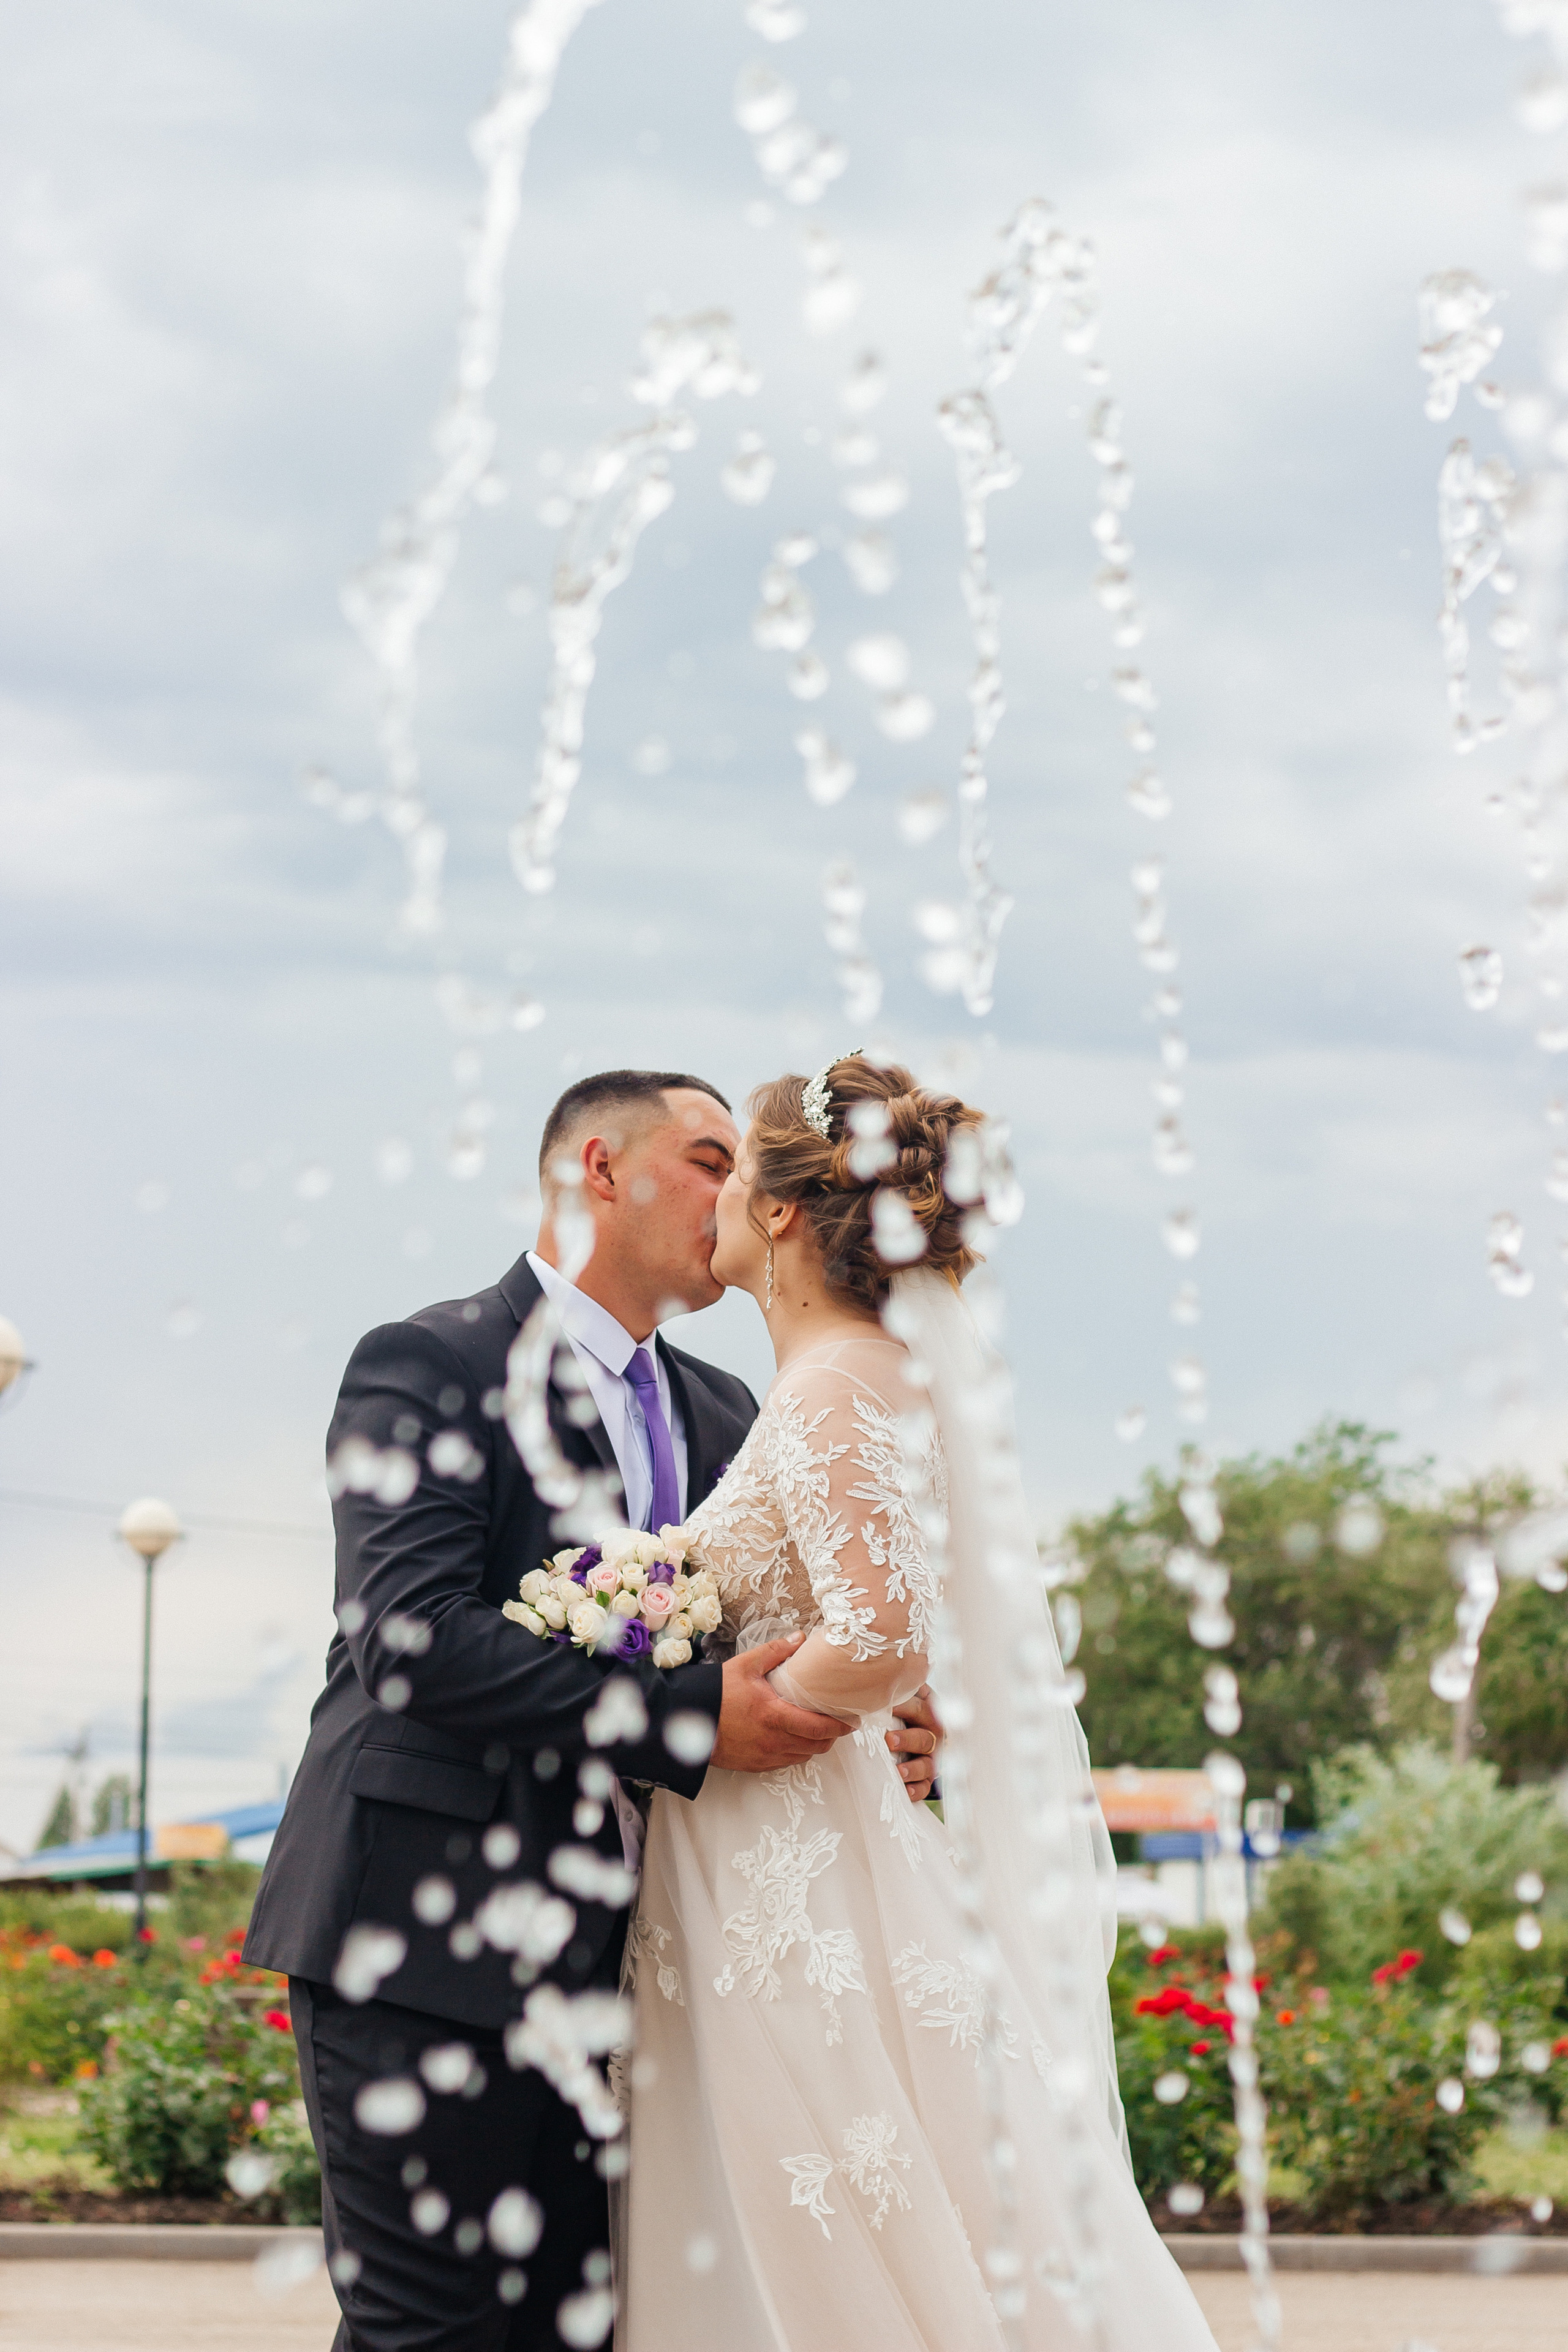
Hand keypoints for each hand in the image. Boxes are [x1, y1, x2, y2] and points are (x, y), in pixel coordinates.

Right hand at [711, 1636, 851, 1772]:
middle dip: (831, 1736)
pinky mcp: (755, 1765)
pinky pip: (785, 1763)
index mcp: (775, 1715)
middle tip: (838, 1724)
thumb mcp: (745, 1665)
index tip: (852, 1721)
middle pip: (817, 1746)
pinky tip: (794, 1739)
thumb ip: (776, 1652)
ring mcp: (765, 1756)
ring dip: (814, 1745)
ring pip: (803, 1756)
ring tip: (817, 1730)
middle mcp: (773, 1741)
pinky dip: (796, 1752)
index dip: (840, 1727)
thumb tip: (800, 1638)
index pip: (819, 1728)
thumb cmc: (716, 1693)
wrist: (687, 1721)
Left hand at [886, 1684, 941, 1803]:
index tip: (887, 1708)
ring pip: (927, 1763)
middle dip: (908, 1739)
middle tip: (889, 1740)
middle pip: (926, 1735)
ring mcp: (930, 1756)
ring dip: (913, 1767)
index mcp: (927, 1708)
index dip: (905, 1707)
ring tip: (898, 1771)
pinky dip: (916, 1789)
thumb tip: (865, 1683)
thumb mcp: (900, 1695)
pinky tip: (906, 1790)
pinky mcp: (925, 1777)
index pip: (921, 1707)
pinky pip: (926, 1786)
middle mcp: (932, 1733)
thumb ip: (891, 1690)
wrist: (907, 1730)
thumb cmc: (898, 1709)